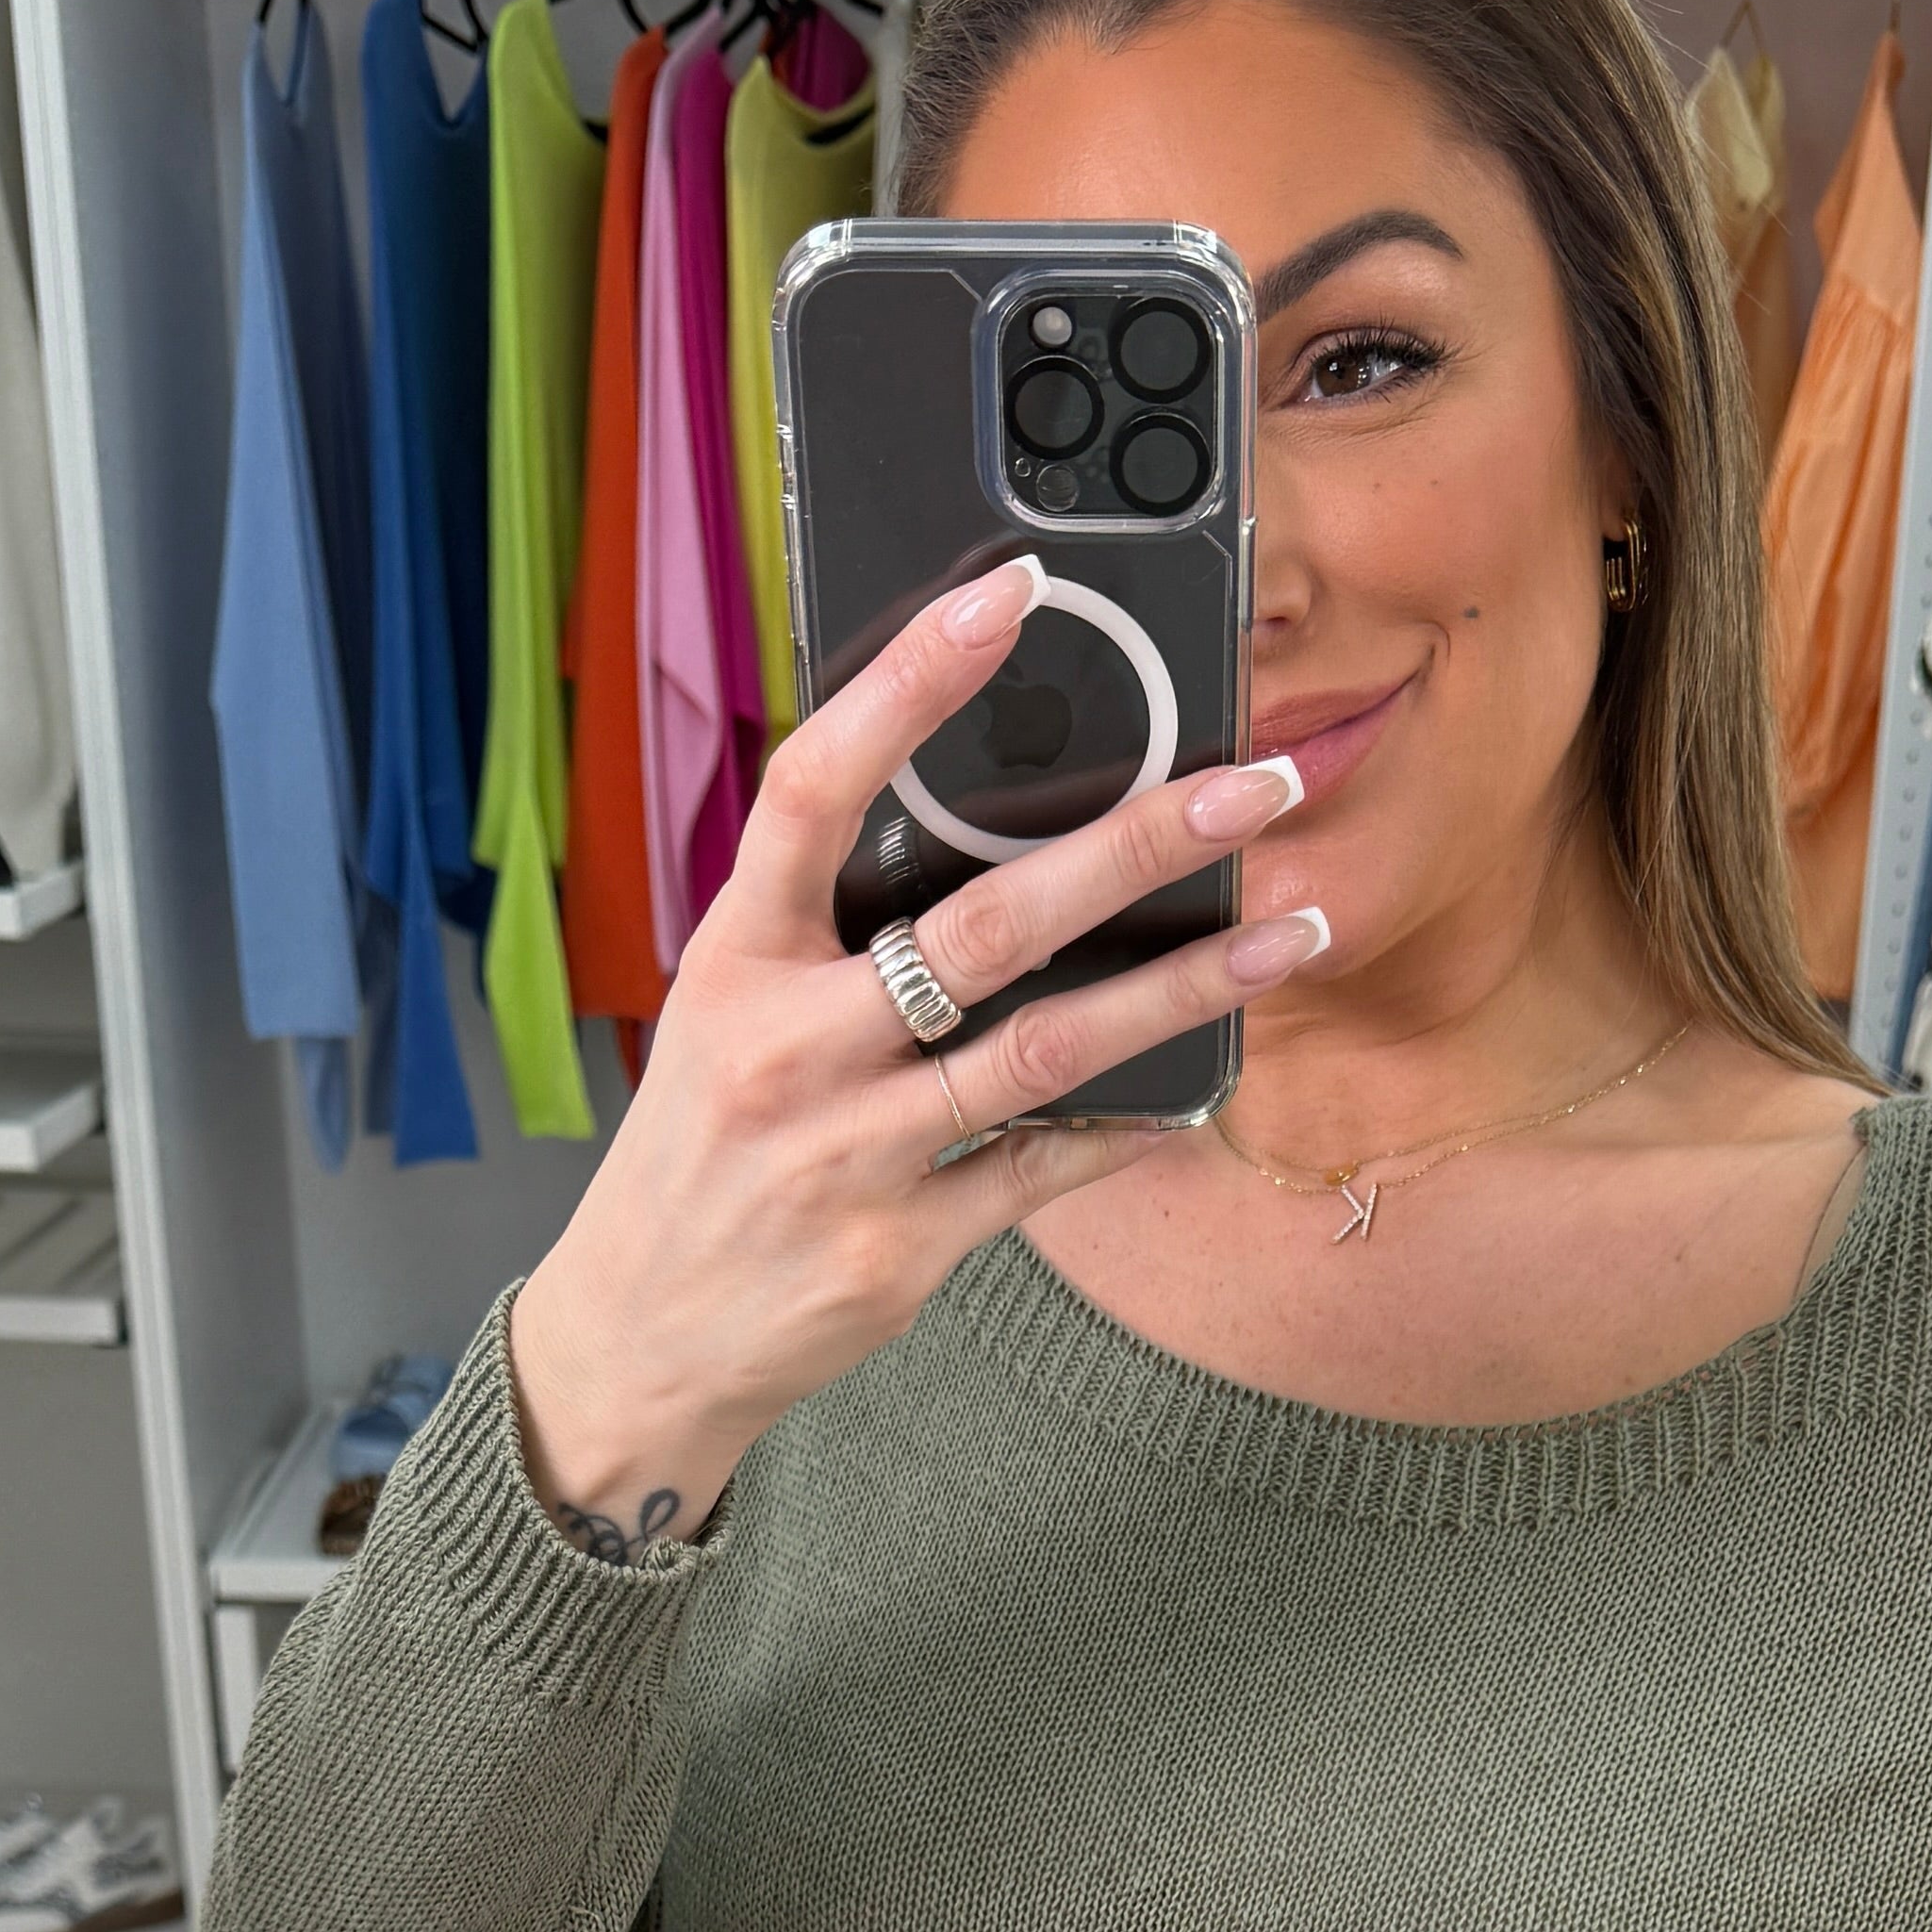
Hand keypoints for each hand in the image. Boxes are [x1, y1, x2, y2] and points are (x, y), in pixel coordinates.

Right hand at [508, 558, 1323, 1544]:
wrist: (639, 1335)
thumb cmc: (700, 1151)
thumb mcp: (726, 1012)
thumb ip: (828, 928)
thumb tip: (983, 827)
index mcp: (738, 958)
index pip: (817, 789)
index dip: (908, 683)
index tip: (1005, 596)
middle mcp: (792, 1046)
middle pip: (988, 922)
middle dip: (1139, 843)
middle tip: (1257, 783)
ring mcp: (852, 1152)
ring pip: (1048, 1050)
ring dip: (1187, 987)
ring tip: (1292, 933)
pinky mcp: (903, 1246)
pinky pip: (1046, 1170)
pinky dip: (1133, 1123)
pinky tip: (1210, 1082)